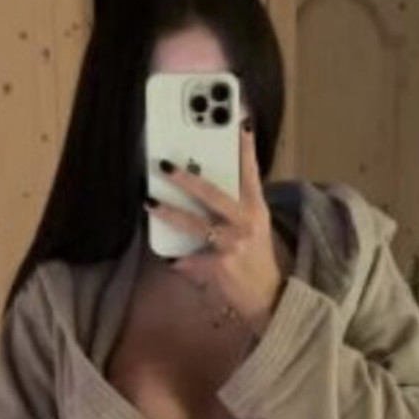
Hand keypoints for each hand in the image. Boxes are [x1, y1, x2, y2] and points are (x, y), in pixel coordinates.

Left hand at [145, 119, 284, 334]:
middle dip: (187, 178)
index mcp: (257, 209)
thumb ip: (233, 208)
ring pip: (195, 224)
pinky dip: (180, 261)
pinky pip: (191, 259)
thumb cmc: (255, 259)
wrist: (269, 298)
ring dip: (170, 212)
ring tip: (149, 202)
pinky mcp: (221, 266)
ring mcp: (234, 245)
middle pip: (213, 194)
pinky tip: (171, 260)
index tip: (239, 120)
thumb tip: (198, 186)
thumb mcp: (253, 229)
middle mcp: (247, 223)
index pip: (250, 173)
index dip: (245, 147)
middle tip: (165, 165)